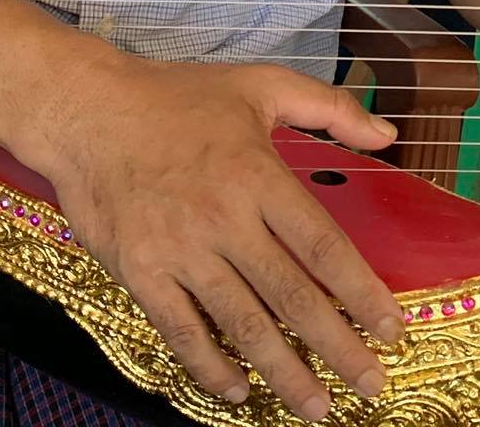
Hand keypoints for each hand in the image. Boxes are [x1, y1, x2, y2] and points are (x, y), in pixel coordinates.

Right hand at [14, 48, 405, 420]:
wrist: (87, 109)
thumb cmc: (175, 96)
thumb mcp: (260, 84)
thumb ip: (330, 108)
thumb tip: (390, 135)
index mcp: (258, 174)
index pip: (323, 246)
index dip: (361, 293)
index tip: (392, 329)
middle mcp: (224, 218)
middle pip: (292, 296)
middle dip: (338, 348)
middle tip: (371, 386)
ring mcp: (179, 250)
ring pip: (242, 324)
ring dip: (284, 372)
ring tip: (318, 408)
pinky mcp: (140, 271)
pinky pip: (182, 331)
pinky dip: (211, 367)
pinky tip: (239, 390)